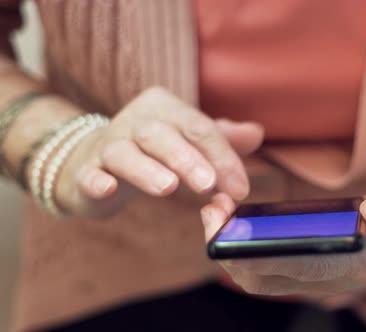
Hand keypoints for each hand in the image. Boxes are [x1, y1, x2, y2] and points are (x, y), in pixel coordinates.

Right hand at [53, 87, 263, 217]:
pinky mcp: (85, 171)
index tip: (240, 189)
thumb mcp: (189, 140)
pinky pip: (89, 173)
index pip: (198, 128)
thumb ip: (222, 138)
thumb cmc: (155, 150)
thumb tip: (257, 132)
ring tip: (167, 187)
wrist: (96, 159)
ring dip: (146, 168)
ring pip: (125, 152)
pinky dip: (96, 180)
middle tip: (208, 185)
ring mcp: (107, 145)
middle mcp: (135, 121)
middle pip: (161, 135)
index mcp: (165, 108)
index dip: (222, 157)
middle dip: (187, 159)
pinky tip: (106, 188)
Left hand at [200, 177, 365, 297]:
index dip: (259, 251)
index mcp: (357, 266)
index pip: (298, 267)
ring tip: (217, 212)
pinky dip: (243, 250)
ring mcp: (318, 281)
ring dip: (232, 251)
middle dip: (230, 251)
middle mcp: (332, 281)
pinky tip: (235, 222)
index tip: (230, 225)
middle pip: (266, 280)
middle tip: (213, 211)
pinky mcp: (308, 272)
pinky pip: (266, 270)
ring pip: (260, 279)